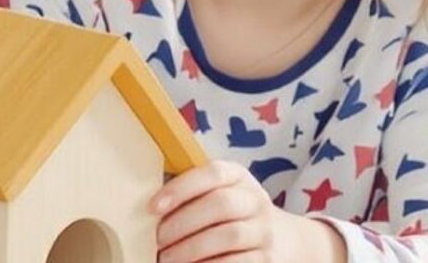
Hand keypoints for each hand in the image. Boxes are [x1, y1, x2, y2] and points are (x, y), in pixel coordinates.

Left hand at [151, 161, 342, 262]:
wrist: (283, 240)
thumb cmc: (230, 213)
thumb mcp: (217, 193)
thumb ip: (188, 192)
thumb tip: (144, 204)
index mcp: (238, 176)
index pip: (212, 173)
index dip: (181, 188)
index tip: (152, 207)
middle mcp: (255, 200)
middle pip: (221, 205)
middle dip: (182, 223)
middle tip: (156, 240)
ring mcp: (264, 230)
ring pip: (229, 236)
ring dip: (192, 249)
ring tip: (167, 259)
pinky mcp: (267, 258)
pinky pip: (238, 262)